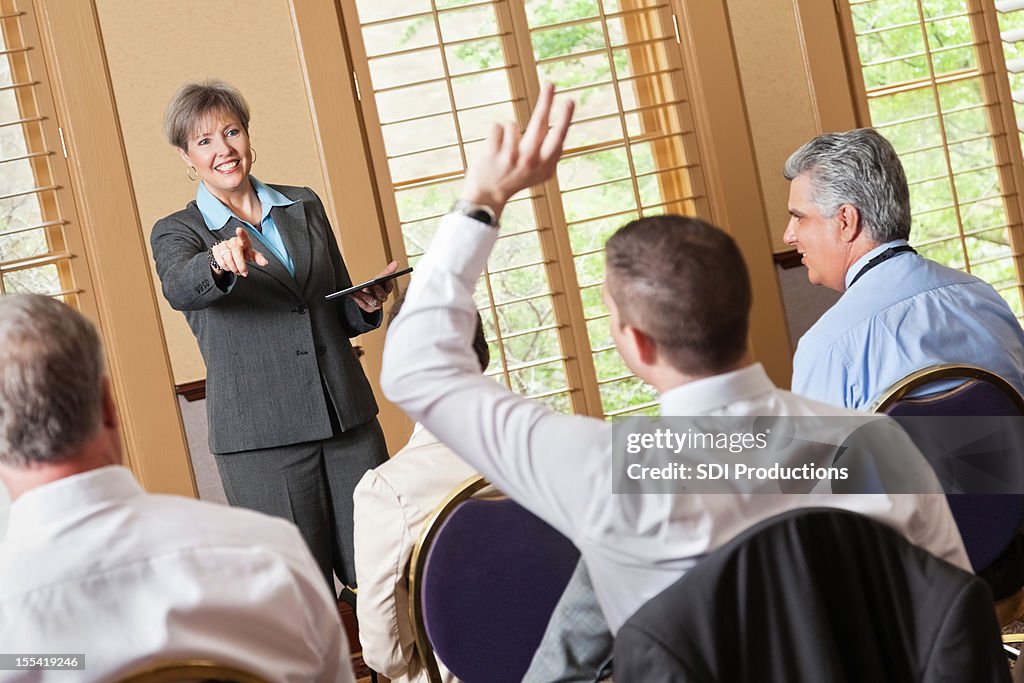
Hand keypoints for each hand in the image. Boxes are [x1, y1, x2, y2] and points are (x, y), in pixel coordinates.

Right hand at [212, 227, 268, 276]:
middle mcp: (233, 241)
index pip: (243, 236)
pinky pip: (220, 261)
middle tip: (244, 273)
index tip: (239, 230)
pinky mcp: (216, 249)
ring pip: (228, 259)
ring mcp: (223, 244)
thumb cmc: (243, 253)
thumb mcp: (251, 255)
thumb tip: (265, 262)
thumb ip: (258, 258)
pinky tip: (229, 267)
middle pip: (236, 253)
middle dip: (241, 266)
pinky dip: (226, 267)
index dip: (241, 233)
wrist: (230, 254)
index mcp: (243, 241)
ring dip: (234, 268)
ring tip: (237, 270)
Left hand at [353, 260, 398, 312]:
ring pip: (372, 301)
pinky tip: (352, 294)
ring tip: (357, 290)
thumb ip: (388, 271)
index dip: (386, 283)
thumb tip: (396, 262)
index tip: (383, 278)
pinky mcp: (369, 309)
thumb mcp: (379, 277)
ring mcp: (377, 304)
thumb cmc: (373, 286)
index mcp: (387, 290)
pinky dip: (358, 300)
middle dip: (377, 290)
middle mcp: (383, 298)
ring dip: (365, 295)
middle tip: (372, 284)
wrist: (365, 296)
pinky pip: (364, 305)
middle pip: (382, 295)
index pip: (389, 286)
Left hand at [461, 82, 573, 219]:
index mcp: (545, 166)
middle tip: (550, 84)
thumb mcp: (540, 174)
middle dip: (546, 102)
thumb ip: (551, 156)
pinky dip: (495, 134)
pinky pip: (497, 127)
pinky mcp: (493, 153)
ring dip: (508, 133)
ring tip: (504, 150)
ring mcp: (511, 158)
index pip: (558, 137)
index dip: (565, 118)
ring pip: (513, 125)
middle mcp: (530, 162)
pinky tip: (494, 150)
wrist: (487, 196)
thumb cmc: (517, 180)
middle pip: (540, 124)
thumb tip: (562, 131)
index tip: (570, 100)